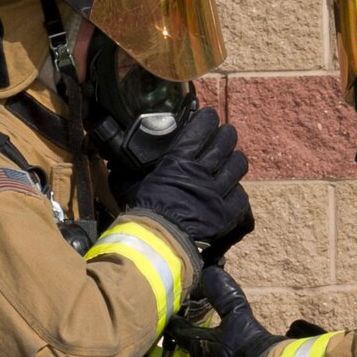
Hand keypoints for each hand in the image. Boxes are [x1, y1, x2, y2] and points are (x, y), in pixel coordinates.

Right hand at [126, 108, 252, 260]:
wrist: (157, 240)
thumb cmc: (142, 212)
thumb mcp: (130, 184)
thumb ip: (128, 170)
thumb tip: (115, 162)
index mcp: (178, 161)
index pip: (200, 130)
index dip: (208, 119)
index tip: (210, 115)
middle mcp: (201, 173)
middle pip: (224, 144)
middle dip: (227, 134)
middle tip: (226, 132)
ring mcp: (216, 193)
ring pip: (237, 166)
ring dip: (236, 159)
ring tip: (234, 157)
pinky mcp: (225, 214)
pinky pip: (240, 195)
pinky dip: (238, 191)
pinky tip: (234, 189)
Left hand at [177, 266, 278, 356]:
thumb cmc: (247, 350)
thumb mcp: (238, 317)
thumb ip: (225, 295)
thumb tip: (210, 271)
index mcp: (200, 348)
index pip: (181, 331)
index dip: (176, 322)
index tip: (170, 315)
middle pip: (196, 352)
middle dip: (196, 342)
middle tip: (195, 332)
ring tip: (220, 351)